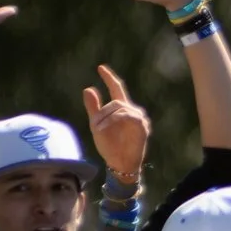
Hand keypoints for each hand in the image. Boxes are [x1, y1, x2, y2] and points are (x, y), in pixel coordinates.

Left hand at [81, 65, 150, 179]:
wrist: (119, 163)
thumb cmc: (109, 146)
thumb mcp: (96, 125)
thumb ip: (93, 108)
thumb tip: (88, 88)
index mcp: (121, 109)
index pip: (117, 89)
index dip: (109, 78)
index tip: (100, 67)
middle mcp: (132, 110)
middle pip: (115, 102)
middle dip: (102, 113)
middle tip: (95, 127)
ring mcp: (139, 118)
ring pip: (120, 108)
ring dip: (106, 118)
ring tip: (98, 130)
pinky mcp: (142, 126)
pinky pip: (127, 116)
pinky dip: (114, 120)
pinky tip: (105, 128)